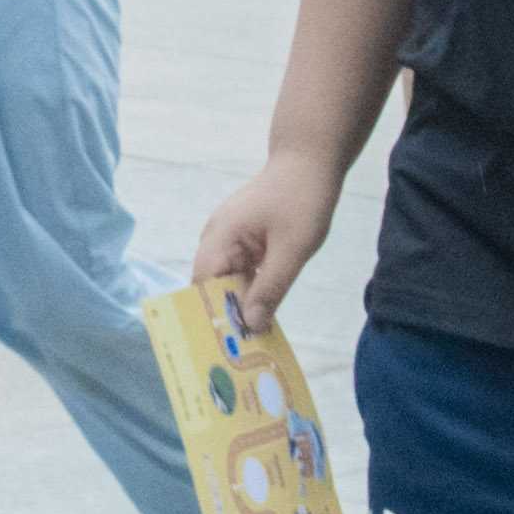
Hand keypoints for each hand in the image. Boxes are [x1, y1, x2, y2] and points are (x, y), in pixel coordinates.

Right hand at [188, 146, 344, 331]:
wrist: (311, 159)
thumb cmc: (302, 199)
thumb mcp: (292, 249)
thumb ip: (270, 288)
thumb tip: (250, 325)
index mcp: (220, 238)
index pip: (202, 286)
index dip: (209, 316)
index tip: (223, 346)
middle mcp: (216, 239)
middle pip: (213, 287)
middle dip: (227, 317)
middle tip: (242, 354)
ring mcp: (230, 238)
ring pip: (228, 281)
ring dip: (241, 305)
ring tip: (253, 340)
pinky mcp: (245, 239)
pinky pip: (242, 271)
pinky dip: (251, 290)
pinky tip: (265, 311)